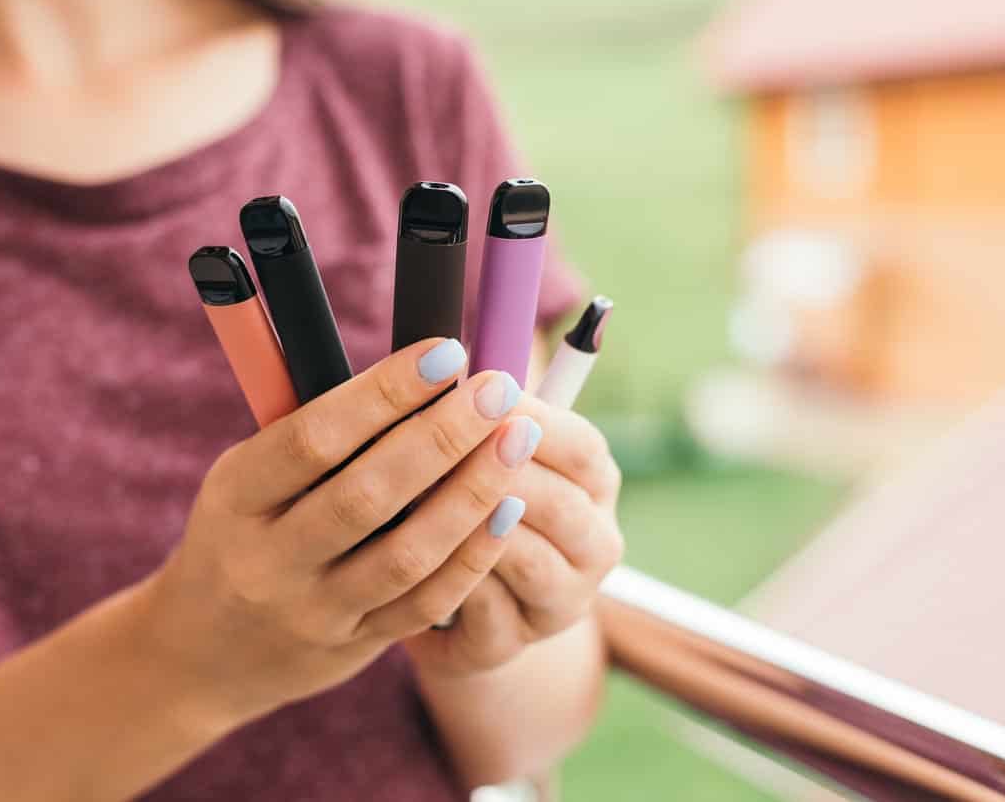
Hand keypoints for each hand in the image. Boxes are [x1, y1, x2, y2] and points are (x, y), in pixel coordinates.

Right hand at [133, 338, 541, 727]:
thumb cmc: (245, 530)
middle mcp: (268, 558)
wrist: (202, 652)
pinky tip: (510, 509)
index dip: (384, 394)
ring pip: (405, 555)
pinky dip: (472, 556)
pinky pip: (424, 603)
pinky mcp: (354, 646)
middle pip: (366, 495)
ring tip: (518, 440)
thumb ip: (316, 431)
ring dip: (471, 494)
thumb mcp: (248, 477)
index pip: (314, 438)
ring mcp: (313, 610)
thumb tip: (414, 363)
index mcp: (236, 495)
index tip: (446, 352)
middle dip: (441, 436)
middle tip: (499, 389)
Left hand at [405, 396, 622, 677]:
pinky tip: (410, 549)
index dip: (536, 420)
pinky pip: (482, 611)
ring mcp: (559, 603)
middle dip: (501, 471)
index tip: (485, 393)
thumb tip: (447, 358)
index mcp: (594, 485)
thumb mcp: (483, 448)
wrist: (458, 602)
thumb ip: (480, 409)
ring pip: (526, 561)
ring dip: (471, 523)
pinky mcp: (509, 646)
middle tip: (444, 444)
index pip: (585, 449)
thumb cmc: (465, 495)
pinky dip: (448, 577)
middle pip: (563, 506)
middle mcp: (593, 546)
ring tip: (418, 493)